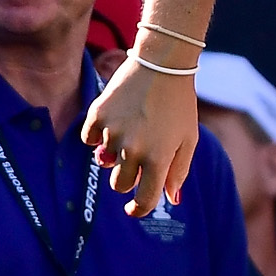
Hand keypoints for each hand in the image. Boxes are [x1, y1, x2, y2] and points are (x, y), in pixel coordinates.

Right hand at [81, 55, 202, 218]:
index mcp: (159, 159)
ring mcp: (113, 133)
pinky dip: (97, 135)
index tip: (133, 210)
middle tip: (137, 160)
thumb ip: (178, 171)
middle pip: (119, 183)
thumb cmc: (180, 105)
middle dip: (127, 179)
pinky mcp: (97, 115)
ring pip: (104, 161)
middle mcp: (134, 149)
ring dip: (114, 153)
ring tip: (132, 130)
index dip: (138, 208)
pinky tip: (113, 122)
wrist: (163, 65)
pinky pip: (88, 139)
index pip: (144, 198)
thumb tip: (170, 199)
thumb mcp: (187, 139)